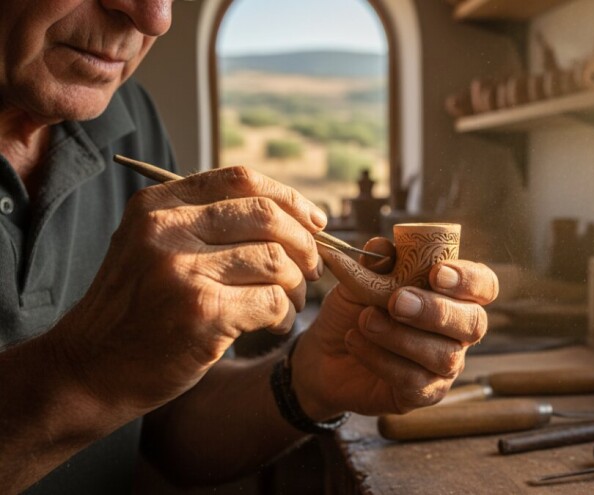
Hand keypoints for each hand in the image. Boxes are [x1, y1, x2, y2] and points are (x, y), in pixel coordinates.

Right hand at [54, 167, 324, 415]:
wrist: (89, 370)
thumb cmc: (135, 310)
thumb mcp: (150, 247)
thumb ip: (203, 222)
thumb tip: (290, 212)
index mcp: (157, 206)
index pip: (241, 179)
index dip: (290, 198)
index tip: (314, 221)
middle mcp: (166, 230)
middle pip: (267, 216)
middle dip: (305, 243)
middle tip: (313, 268)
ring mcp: (181, 270)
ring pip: (277, 260)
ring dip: (298, 285)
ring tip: (291, 303)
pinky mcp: (201, 312)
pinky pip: (273, 300)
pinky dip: (285, 314)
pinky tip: (275, 325)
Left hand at [292, 238, 498, 417]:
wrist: (324, 354)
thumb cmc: (354, 311)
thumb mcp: (360, 279)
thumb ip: (377, 262)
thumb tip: (384, 247)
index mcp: (453, 296)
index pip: (484, 286)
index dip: (470, 280)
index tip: (438, 274)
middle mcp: (458, 332)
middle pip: (474, 323)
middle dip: (436, 311)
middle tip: (396, 301)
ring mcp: (444, 366)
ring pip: (443, 355)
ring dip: (401, 336)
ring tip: (365, 321)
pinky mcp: (424, 394)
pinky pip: (414, 381)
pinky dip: (382, 359)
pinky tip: (356, 342)